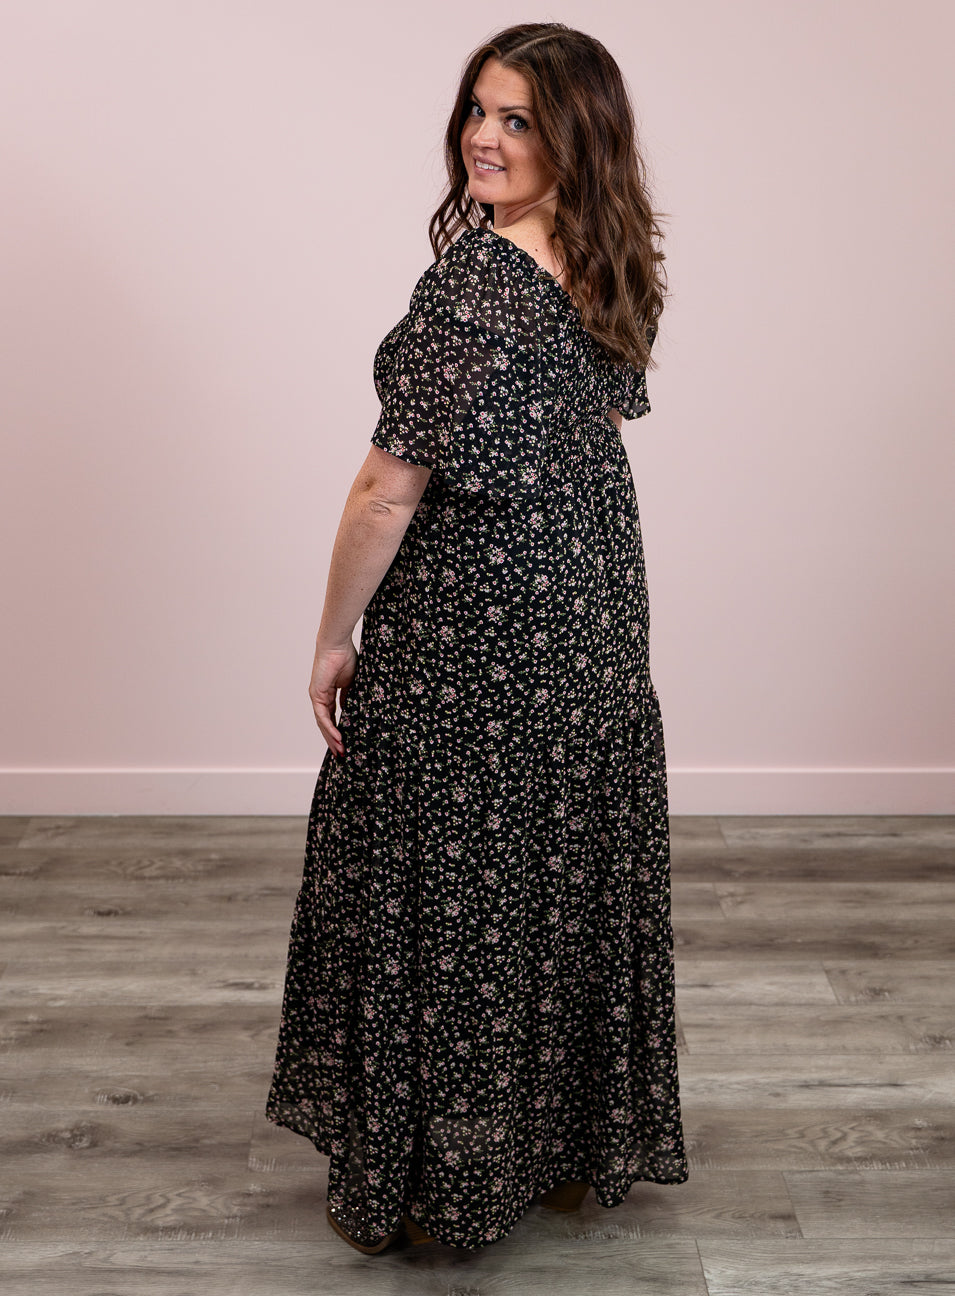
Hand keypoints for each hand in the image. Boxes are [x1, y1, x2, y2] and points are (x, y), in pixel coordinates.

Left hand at [308, 640, 357, 757]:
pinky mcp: (316, 695)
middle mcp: (321, 698)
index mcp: (329, 694)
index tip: (346, 744)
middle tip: (342, 755)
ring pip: (323, 724)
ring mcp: (317, 697)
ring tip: (341, 751)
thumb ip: (350, 697)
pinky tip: (338, 738)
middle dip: (334, 740)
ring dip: (332, 738)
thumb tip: (352, 711)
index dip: (338, 731)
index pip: (332, 718)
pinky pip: (323, 716)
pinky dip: (330, 728)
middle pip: (326, 724)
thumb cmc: (345, 657)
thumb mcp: (352, 683)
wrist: (337, 645)